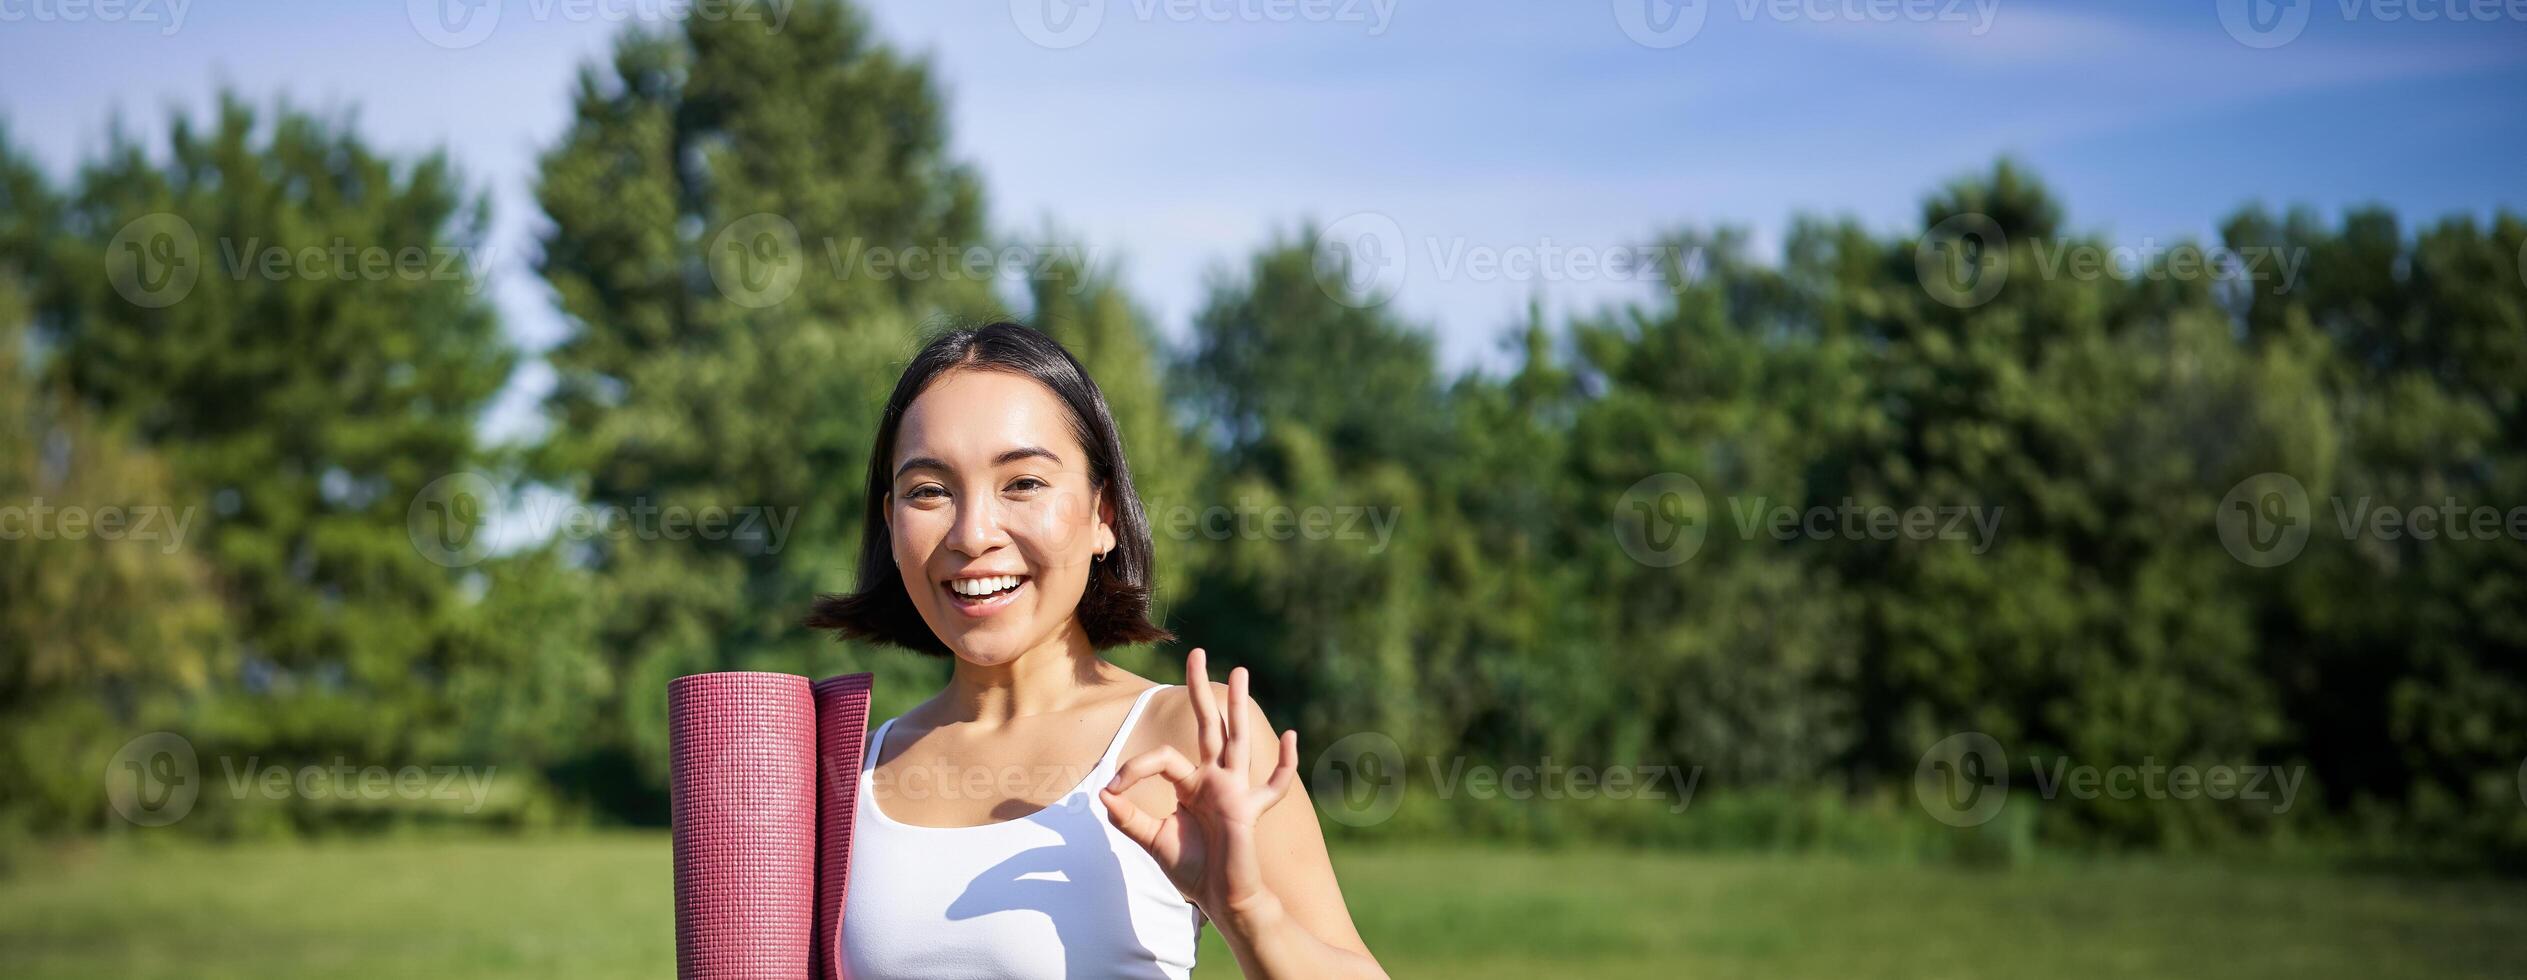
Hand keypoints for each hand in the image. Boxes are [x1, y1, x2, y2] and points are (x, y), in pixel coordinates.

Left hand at [1100, 648, 1299, 923]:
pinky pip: (1273, 785)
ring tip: (1239, 672)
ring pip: (1237, 739)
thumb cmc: (1192, 871)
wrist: (1220, 900)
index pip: (1163, 758)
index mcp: (1191, 784)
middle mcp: (1214, 780)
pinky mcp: (1249, 811)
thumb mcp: (1152, 841)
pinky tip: (1292, 736)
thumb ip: (1129, 819)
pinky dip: (1284, 763)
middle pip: (1208, 726)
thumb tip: (1102, 795)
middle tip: (1196, 653)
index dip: (1134, 768)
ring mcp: (1235, 791)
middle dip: (1200, 690)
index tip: (1112, 790)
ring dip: (1238, 706)